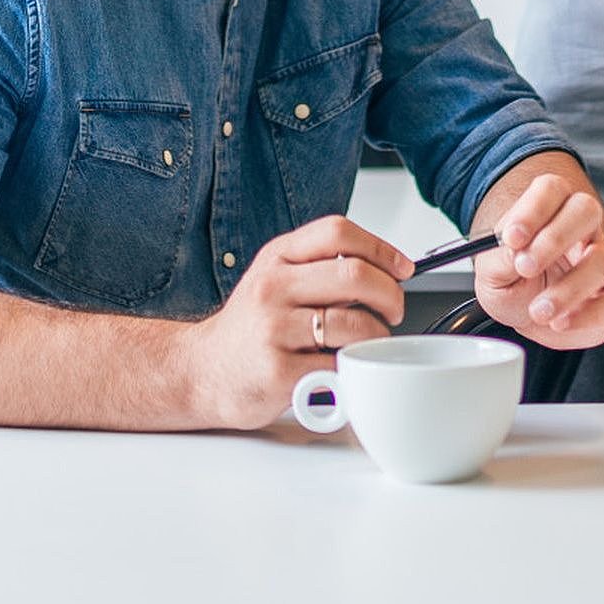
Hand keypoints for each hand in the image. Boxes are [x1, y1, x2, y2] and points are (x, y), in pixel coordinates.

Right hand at [183, 215, 410, 429]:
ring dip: (376, 336)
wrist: (201, 371)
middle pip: (354, 275)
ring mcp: (273, 329)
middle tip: (394, 310)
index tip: (402, 268)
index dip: (381, 248)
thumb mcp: (275, 277)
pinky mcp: (277, 372)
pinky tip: (344, 367)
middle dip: (390, 294)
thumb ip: (319, 265)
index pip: (338, 232)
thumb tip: (385, 268)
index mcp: (277, 257)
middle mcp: (273, 287)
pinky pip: (336, 365)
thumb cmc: (249, 326)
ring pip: (353, 323)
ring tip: (369, 343)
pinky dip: (352, 368)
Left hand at [473, 170, 603, 347]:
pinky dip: (593, 314)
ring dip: (570, 287)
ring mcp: (603, 259)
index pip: (551, 189)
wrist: (525, 313)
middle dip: (555, 239)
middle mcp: (583, 228)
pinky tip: (563, 323)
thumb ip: (499, 258)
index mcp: (550, 209)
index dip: (533, 210)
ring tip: (539, 310)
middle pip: (586, 210)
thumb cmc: (511, 283)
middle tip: (526, 268)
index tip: (512, 238)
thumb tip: (514, 251)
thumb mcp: (491, 272)